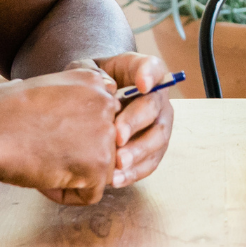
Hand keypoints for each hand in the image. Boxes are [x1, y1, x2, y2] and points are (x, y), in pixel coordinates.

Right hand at [0, 68, 119, 204]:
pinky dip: (65, 194)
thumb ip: (68, 95)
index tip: (50, 132)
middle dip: (78, 154)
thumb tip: (70, 107)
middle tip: (45, 149)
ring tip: (42, 164)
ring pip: (102, 169)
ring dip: (73, 175)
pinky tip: (43, 179)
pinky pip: (90, 194)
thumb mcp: (42, 86)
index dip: (76, 131)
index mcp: (92, 80)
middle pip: (106, 143)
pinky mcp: (98, 165)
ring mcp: (105, 134)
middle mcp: (106, 102)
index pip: (102, 116)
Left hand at [75, 53, 174, 189]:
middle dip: (136, 122)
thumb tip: (108, 87)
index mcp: (142, 73)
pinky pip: (150, 163)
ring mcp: (159, 124)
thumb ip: (94, 74)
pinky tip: (116, 179)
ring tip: (118, 163)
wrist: (90, 107)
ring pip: (157, 139)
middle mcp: (157, 98)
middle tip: (117, 136)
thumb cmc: (90, 85)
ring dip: (138, 152)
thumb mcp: (86, 71)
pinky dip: (134, 172)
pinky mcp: (154, 150)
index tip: (142, 85)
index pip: (153, 68)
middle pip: (153, 107)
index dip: (150, 75)